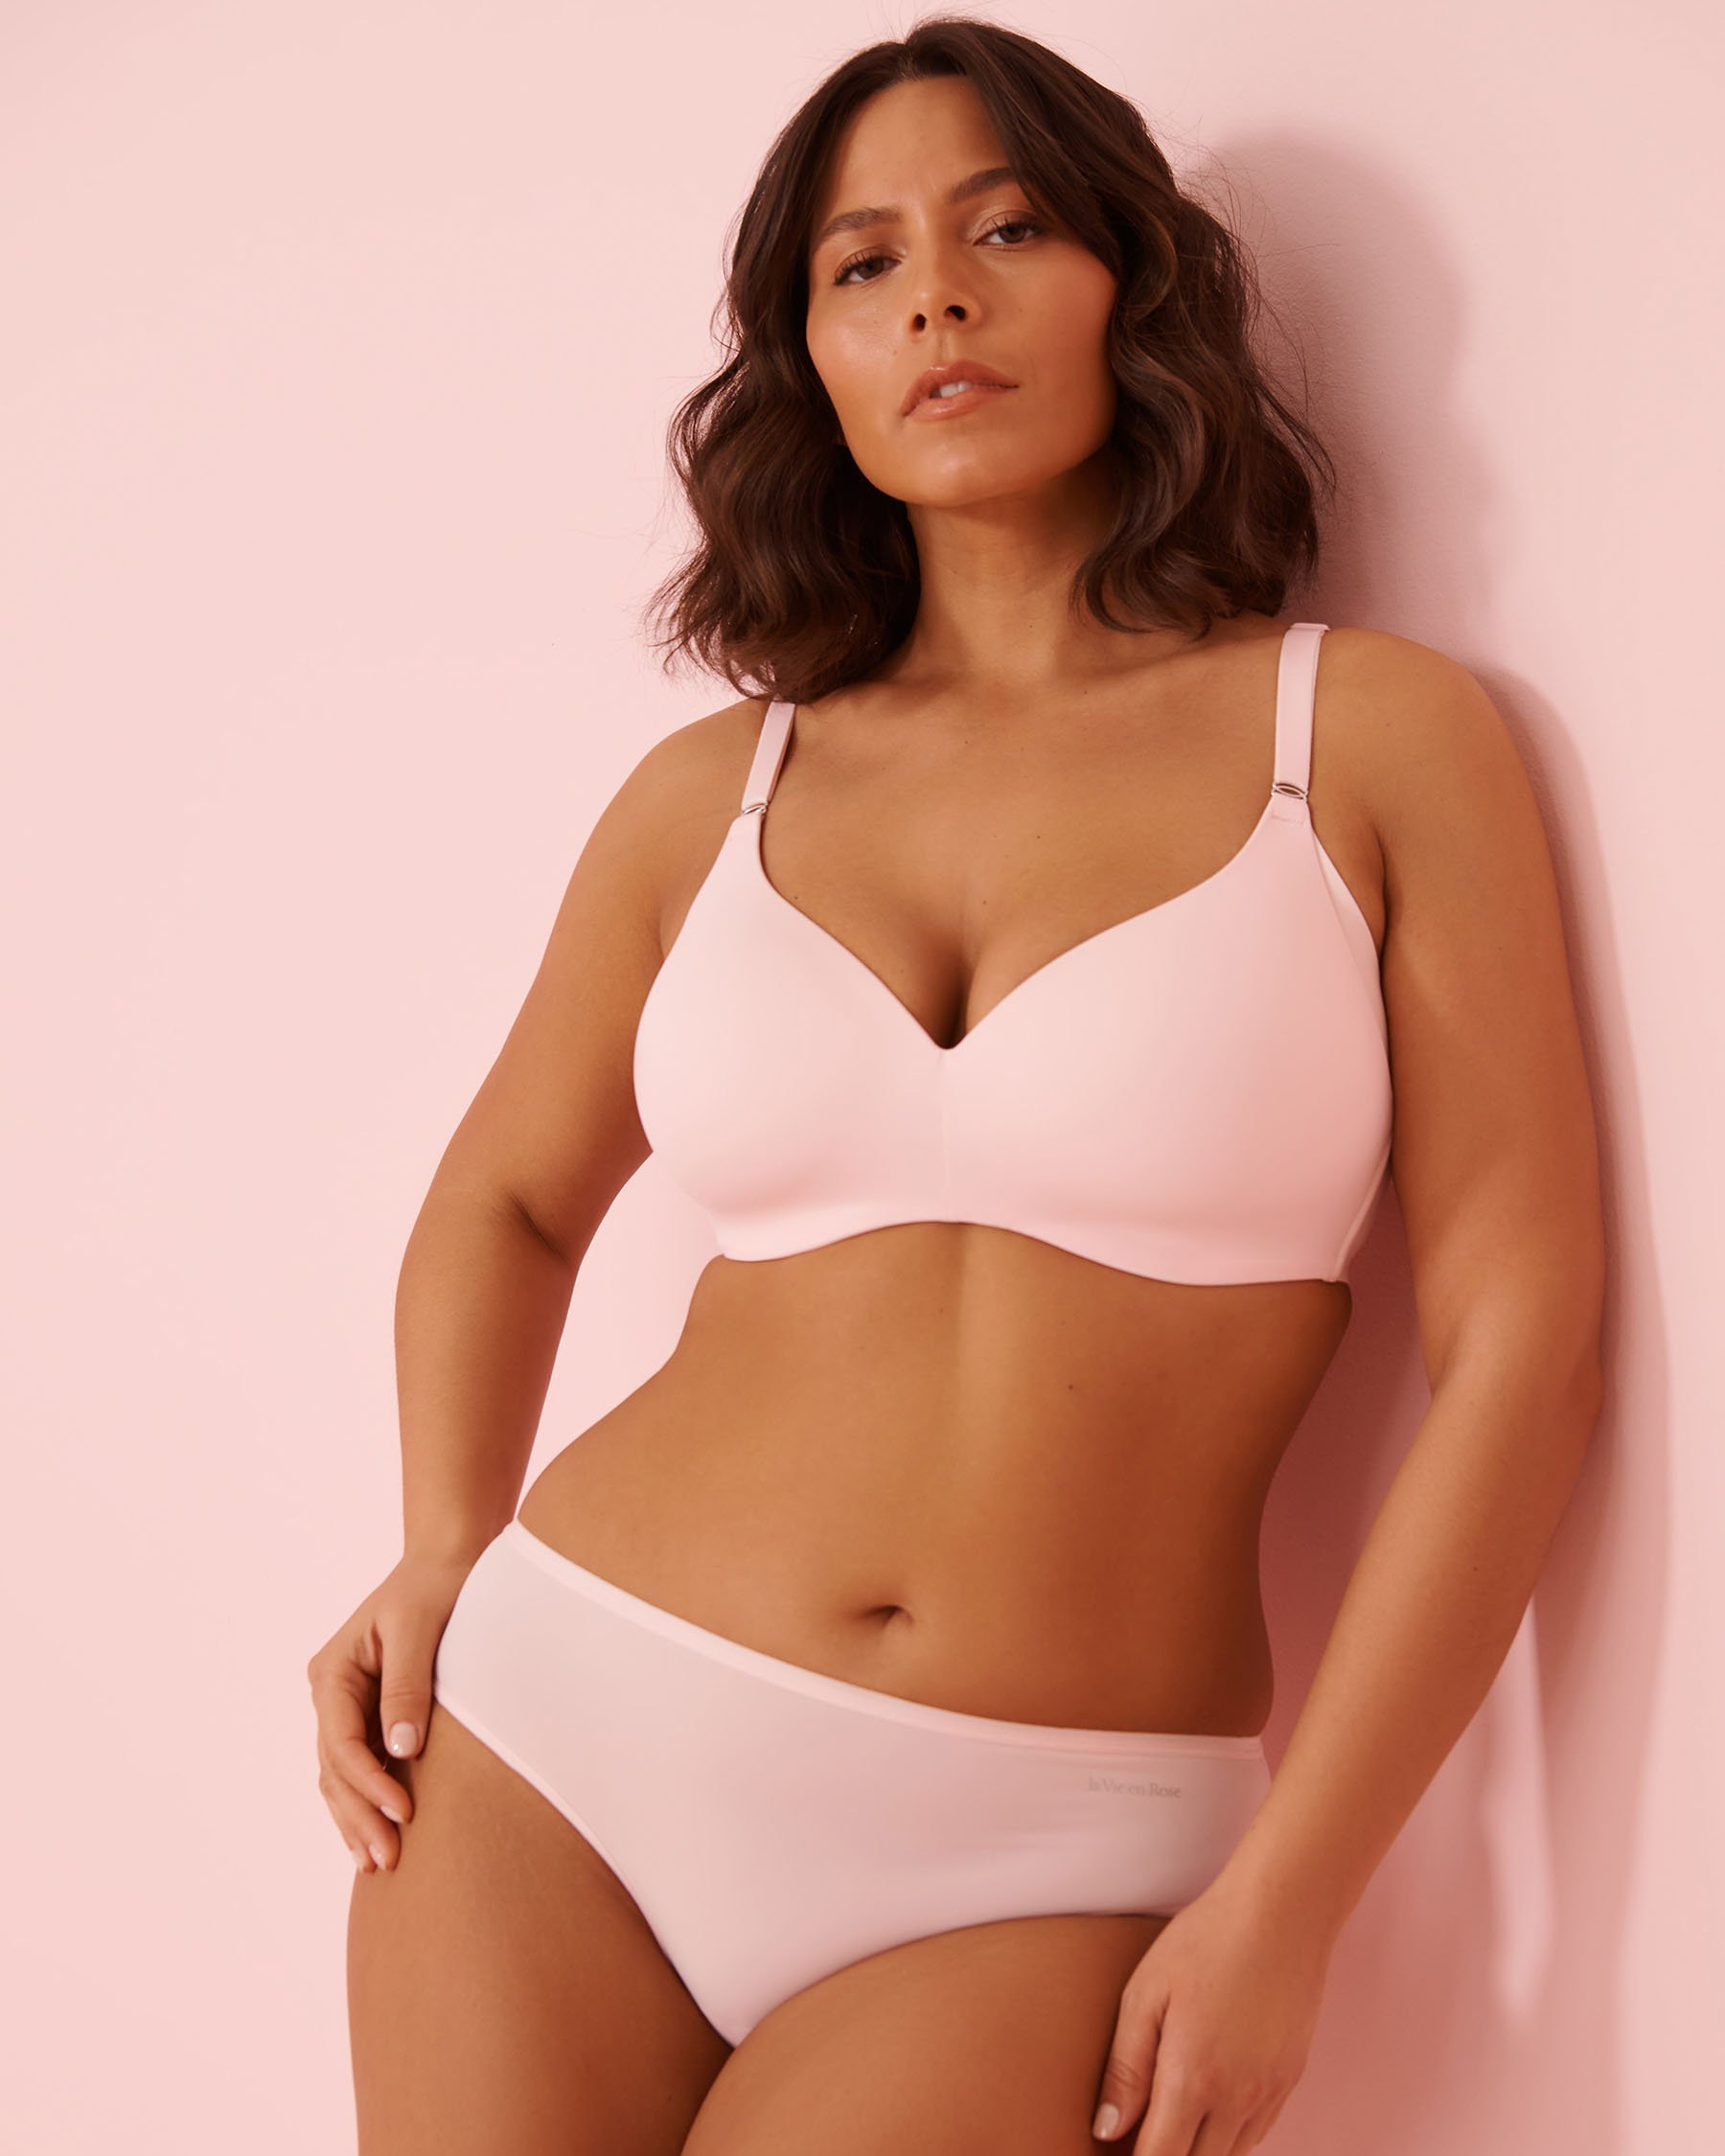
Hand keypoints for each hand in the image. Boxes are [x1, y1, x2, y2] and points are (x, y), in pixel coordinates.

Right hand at [306, 1547, 477, 1875]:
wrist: (450, 1561)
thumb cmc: (438, 1588)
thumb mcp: (419, 1629)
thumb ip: (407, 1686)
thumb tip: (401, 1750)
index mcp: (333, 1671)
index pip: (341, 1743)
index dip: (368, 1784)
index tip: (403, 1813)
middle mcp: (331, 1693)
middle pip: (335, 1769)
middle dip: (359, 1816)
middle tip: (388, 1860)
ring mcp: (346, 1707)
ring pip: (341, 1777)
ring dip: (357, 1819)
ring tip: (379, 1864)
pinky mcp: (370, 1716)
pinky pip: (359, 1768)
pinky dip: (365, 1803)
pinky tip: (376, 1838)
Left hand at [1089, 1874, 1335, 2152]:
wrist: (1280, 1914)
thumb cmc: (1205, 1942)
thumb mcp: (1146, 1994)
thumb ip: (1125, 2068)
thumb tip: (1107, 2129)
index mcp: (1193, 2080)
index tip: (1119, 2149)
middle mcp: (1236, 2099)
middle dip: (1167, 2155)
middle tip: (1142, 2127)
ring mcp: (1269, 2093)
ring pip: (1230, 2154)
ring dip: (1200, 2148)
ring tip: (1173, 2118)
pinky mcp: (1290, 2079)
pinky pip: (1258, 2131)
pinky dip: (1231, 2134)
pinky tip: (1212, 2105)